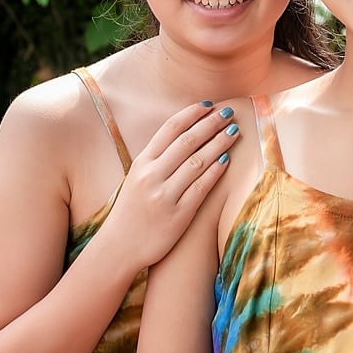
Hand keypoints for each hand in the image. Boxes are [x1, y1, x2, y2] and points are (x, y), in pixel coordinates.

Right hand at [105, 102, 240, 268]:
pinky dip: (215, 171)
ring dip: (219, 143)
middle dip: (210, 124)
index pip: (170, 129)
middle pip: (187, 141)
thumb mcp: (135, 179)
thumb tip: (183, 136)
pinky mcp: (178, 214)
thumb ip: (156, 160)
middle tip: (228, 113)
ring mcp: (165, 195)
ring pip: (198, 162)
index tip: (209, 105)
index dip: (191, 114)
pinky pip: (201, 187)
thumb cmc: (130, 211)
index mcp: (141, 163)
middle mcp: (152, 176)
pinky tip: (227, 159)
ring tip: (234, 131)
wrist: (119, 248)